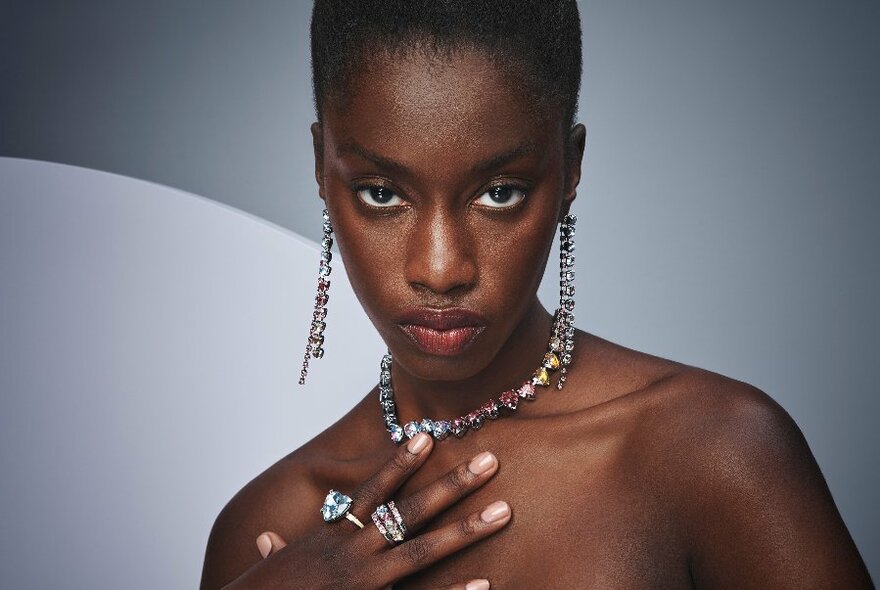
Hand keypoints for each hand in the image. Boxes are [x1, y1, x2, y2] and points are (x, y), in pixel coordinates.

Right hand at [223, 432, 508, 588]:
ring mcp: (367, 582)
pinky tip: (487, 581)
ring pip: (423, 549)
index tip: (427, 435)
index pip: (372, 493)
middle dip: (451, 485)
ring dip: (465, 529)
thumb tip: (267, 539)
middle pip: (410, 511)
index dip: (400, 463)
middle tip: (489, 460)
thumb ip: (274, 553)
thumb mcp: (268, 572)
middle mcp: (354, 554)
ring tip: (503, 511)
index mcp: (333, 539)